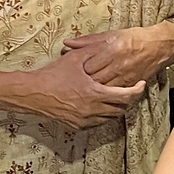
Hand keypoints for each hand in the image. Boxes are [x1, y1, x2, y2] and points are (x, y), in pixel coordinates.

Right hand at [27, 50, 144, 129]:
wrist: (33, 93)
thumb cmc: (53, 74)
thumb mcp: (75, 59)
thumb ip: (93, 53)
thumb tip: (108, 47)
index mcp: (95, 93)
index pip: (125, 96)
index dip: (136, 91)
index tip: (141, 84)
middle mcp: (92, 110)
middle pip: (120, 109)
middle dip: (127, 100)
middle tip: (129, 89)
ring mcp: (85, 120)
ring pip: (110, 118)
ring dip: (116, 107)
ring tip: (116, 96)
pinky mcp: (77, 126)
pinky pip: (98, 122)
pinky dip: (103, 114)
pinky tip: (100, 104)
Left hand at [62, 23, 173, 87]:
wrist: (157, 46)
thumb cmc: (132, 38)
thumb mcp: (109, 35)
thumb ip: (87, 41)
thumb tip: (67, 43)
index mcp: (110, 50)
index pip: (88, 65)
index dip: (78, 71)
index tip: (72, 72)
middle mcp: (117, 65)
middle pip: (94, 80)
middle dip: (84, 83)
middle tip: (75, 85)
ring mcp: (125, 77)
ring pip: (104, 90)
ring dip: (94, 91)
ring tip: (84, 91)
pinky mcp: (130, 85)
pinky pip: (115, 94)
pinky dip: (106, 95)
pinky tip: (99, 95)